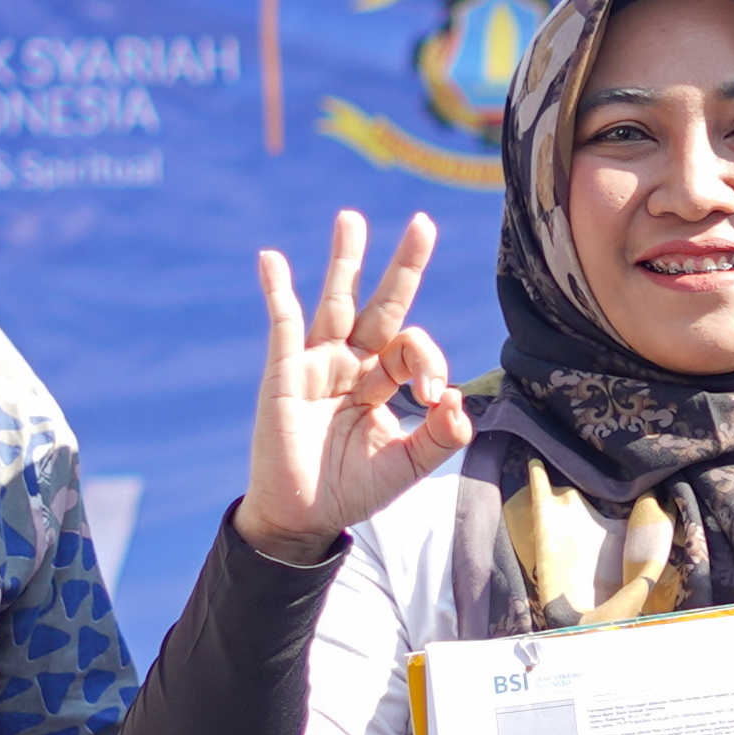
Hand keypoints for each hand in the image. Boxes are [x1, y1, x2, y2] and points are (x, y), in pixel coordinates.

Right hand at [240, 211, 469, 560]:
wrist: (302, 516)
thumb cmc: (352, 489)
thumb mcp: (406, 467)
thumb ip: (439, 439)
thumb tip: (461, 403)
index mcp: (385, 381)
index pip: (413, 347)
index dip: (430, 361)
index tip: (434, 396)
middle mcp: (354, 364)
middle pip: (382, 305)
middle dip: (403, 266)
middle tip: (423, 223)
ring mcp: (318, 364)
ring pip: (335, 302)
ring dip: (344, 260)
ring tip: (350, 218)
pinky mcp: (284, 374)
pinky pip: (282, 325)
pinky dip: (277, 290)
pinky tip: (272, 259)